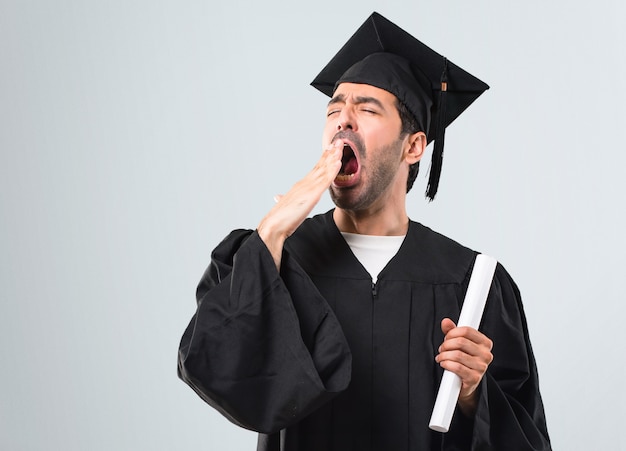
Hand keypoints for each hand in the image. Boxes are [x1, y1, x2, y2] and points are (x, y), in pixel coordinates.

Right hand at [257, 140, 342, 268]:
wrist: (274, 225)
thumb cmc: (281, 218)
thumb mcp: (286, 206)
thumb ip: (285, 200)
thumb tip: (278, 197)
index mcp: (300, 186)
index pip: (314, 170)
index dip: (323, 159)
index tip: (329, 150)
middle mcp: (304, 183)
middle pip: (320, 166)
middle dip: (330, 153)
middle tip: (338, 142)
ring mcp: (308, 187)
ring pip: (323, 169)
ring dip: (333, 157)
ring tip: (341, 147)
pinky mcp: (312, 194)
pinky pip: (325, 180)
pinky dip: (332, 170)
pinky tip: (338, 163)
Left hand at [435, 318, 492, 416]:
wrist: (466, 383)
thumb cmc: (464, 360)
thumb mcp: (459, 344)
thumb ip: (452, 331)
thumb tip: (445, 322)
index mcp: (485, 343)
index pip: (467, 330)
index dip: (452, 333)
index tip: (447, 337)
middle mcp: (486, 354)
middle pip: (460, 341)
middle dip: (446, 344)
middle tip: (442, 349)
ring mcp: (481, 367)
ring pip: (457, 354)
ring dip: (444, 355)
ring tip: (441, 357)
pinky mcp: (474, 378)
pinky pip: (457, 367)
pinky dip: (446, 364)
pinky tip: (443, 363)